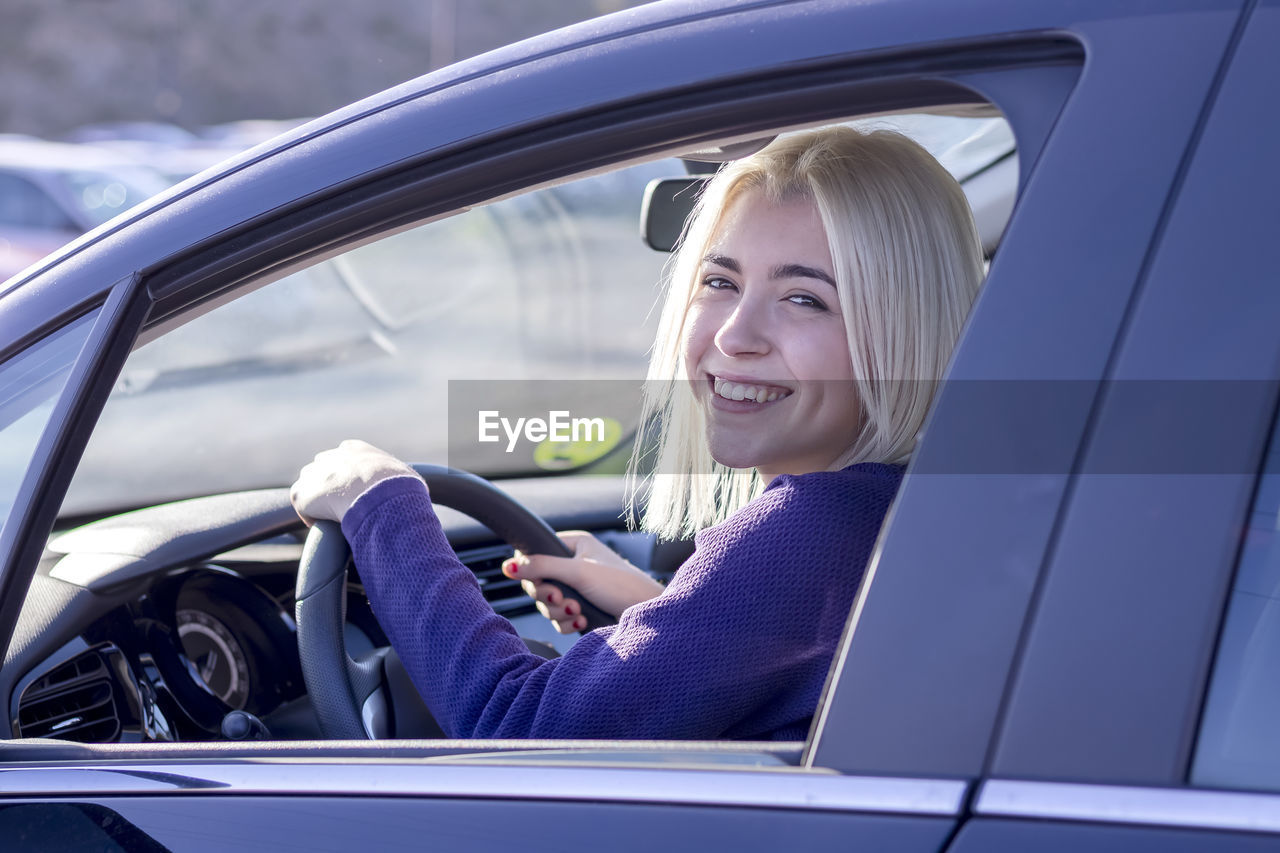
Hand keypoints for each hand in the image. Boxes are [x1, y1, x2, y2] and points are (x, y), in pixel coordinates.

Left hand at [291, 439, 417, 524]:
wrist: (378, 494)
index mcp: (355, 449)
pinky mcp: (302, 493)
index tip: (356, 490)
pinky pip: (303, 508)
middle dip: (329, 485)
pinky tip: (326, 526)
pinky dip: (312, 518)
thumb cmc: (399, 487)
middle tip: (342, 506)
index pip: (345, 455)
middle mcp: (331, 456)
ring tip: (333, 518)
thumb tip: (411, 492)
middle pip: (322, 469)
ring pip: (310, 487)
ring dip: (319, 501)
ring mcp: (314, 474)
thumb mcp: (406, 476)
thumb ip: (399, 479)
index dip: (349, 474)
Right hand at [503, 531, 663, 632]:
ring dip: (559, 611)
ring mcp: (578, 588)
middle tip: (560, 598)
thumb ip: (541, 567)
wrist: (647, 615)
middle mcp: (574, 565)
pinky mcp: (582, 610)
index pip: (536, 553)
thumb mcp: (578, 572)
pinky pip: (559, 618)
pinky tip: (582, 621)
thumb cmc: (621, 586)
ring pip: (547, 603)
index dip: (531, 570)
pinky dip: (567, 622)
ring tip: (577, 611)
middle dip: (548, 596)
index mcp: (574, 545)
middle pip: (537, 582)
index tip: (538, 582)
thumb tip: (508, 566)